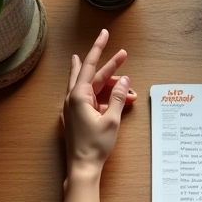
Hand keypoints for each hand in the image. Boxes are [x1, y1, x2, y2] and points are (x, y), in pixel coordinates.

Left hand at [62, 29, 136, 176]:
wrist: (82, 167)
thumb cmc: (95, 145)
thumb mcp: (112, 119)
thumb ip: (118, 97)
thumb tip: (125, 81)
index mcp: (78, 96)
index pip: (91, 66)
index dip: (99, 49)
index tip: (105, 34)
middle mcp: (73, 99)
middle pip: (93, 75)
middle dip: (110, 66)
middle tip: (124, 54)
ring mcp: (73, 108)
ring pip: (93, 88)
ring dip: (111, 86)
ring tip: (128, 85)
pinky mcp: (77, 117)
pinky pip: (91, 100)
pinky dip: (105, 97)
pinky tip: (114, 94)